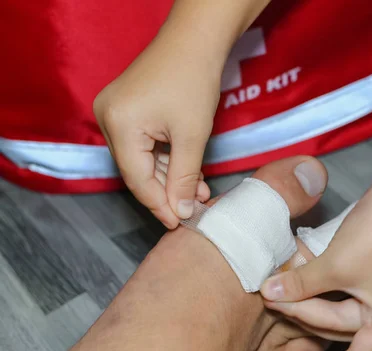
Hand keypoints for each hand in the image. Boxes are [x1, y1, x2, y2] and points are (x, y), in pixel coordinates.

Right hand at [94, 26, 222, 228]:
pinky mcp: (126, 109)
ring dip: (172, 176)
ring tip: (199, 191)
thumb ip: (185, 177)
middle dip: (169, 191)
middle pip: (138, 171)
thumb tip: (182, 211)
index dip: (159, 205)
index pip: (137, 180)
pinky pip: (145, 144)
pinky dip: (167, 158)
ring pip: (143, 160)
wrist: (195, 42)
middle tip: (193, 208)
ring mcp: (115, 112)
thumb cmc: (193, 81)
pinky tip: (190, 172)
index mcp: (119, 125)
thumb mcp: (192, 136)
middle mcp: (108, 119)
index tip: (179, 223)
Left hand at [260, 175, 371, 350]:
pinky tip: (301, 277)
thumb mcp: (338, 264)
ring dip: (311, 298)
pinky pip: (344, 288)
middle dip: (306, 314)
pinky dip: (322, 284)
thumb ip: (303, 283)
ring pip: (340, 305)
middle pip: (342, 326)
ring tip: (281, 291)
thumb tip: (271, 293)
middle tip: (273, 301)